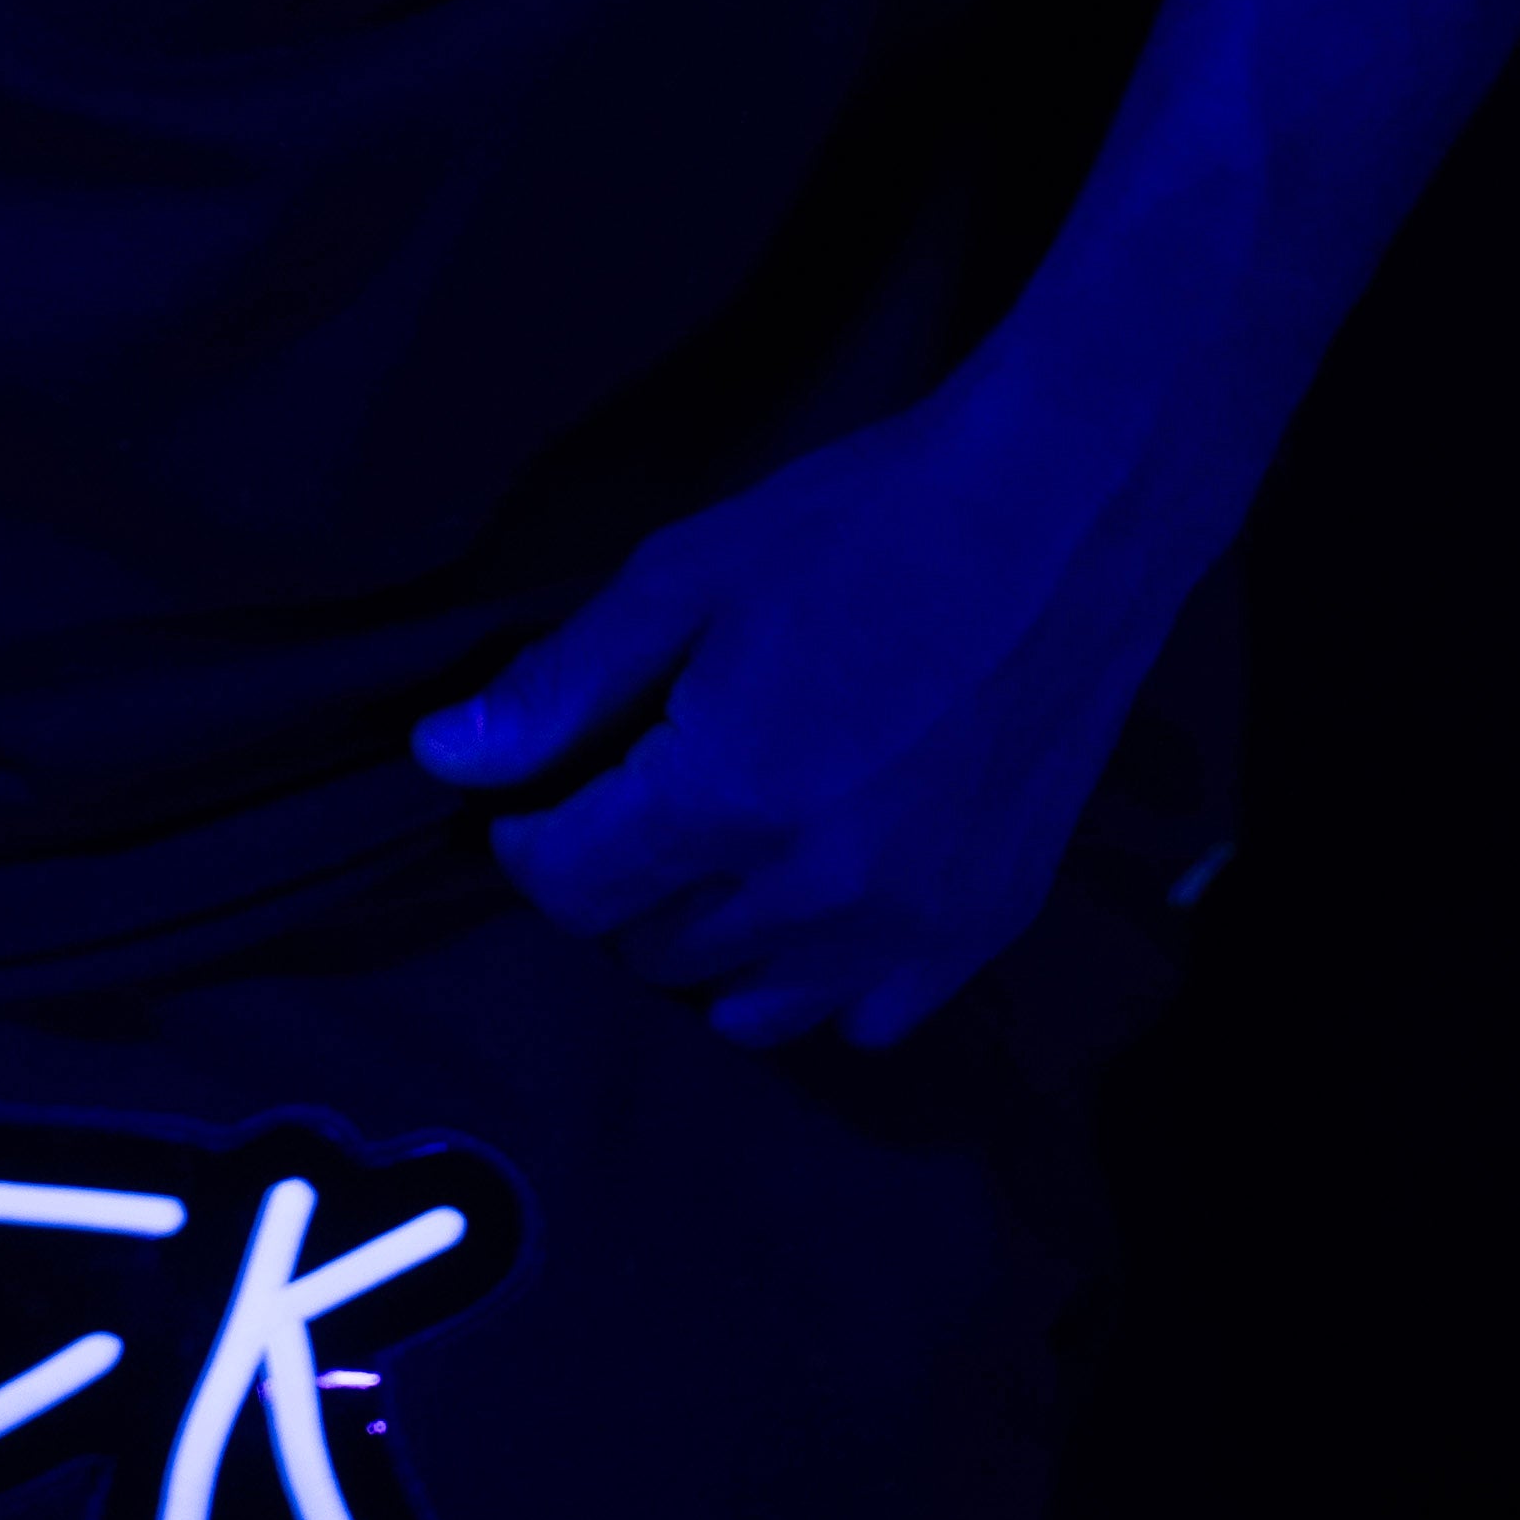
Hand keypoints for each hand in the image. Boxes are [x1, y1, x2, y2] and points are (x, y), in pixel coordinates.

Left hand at [412, 353, 1232, 1050]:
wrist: (1068, 504)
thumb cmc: (878, 520)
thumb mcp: (690, 574)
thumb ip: (563, 684)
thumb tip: (451, 753)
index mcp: (727, 795)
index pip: (569, 886)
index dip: (532, 838)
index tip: (545, 797)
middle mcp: (817, 886)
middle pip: (649, 948)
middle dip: (622, 879)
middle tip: (650, 792)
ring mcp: (911, 918)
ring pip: (750, 1003)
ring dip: (713, 938)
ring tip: (732, 846)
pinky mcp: (987, 919)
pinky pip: (866, 1015)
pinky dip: (825, 977)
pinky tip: (825, 892)